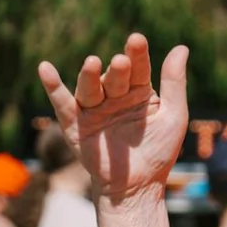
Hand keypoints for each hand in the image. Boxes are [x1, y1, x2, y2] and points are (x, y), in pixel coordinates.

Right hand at [38, 33, 189, 205]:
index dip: (137, 54)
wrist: (138, 186)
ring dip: (90, 76)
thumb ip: (175, 83)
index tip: (137, 40)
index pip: (139, 67)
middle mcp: (114, 96)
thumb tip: (182, 47)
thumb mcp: (173, 116)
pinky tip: (44, 69)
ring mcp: (94, 110)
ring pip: (90, 88)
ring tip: (93, 63)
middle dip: (118, 70)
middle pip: (115, 77)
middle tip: (121, 61)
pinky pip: (62, 104)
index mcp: (139, 91)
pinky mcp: (75, 125)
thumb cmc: (158, 150)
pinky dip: (53, 87)